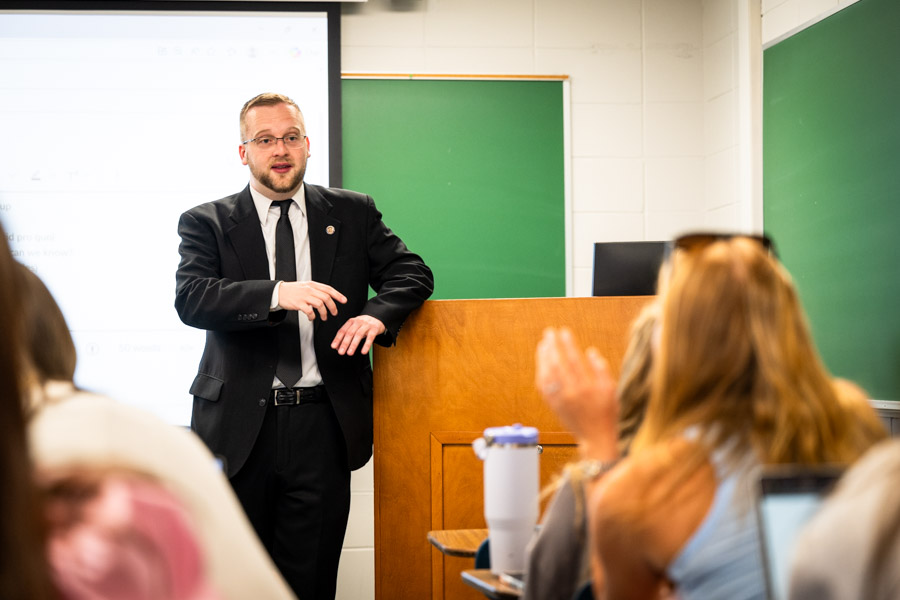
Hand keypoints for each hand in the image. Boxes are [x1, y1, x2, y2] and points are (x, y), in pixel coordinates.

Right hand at [278, 281, 346, 320]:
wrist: (278, 292)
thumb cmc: (292, 290)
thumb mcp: (305, 286)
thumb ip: (316, 290)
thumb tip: (327, 296)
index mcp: (312, 285)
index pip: (328, 289)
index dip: (338, 295)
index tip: (344, 300)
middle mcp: (309, 289)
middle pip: (326, 298)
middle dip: (333, 307)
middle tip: (334, 313)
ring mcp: (304, 296)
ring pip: (320, 304)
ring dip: (324, 313)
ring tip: (324, 317)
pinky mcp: (298, 303)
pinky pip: (309, 311)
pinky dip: (312, 316)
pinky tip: (312, 318)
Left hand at [331, 315, 385, 355]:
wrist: (376, 318)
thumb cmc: (362, 325)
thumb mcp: (353, 328)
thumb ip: (345, 337)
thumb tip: (337, 347)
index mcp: (351, 321)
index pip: (343, 330)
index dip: (337, 339)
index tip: (334, 346)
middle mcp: (358, 322)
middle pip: (350, 333)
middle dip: (344, 343)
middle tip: (341, 352)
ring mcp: (367, 325)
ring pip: (359, 335)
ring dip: (353, 345)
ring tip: (349, 353)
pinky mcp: (374, 329)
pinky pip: (370, 337)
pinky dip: (366, 345)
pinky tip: (363, 351)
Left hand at [535, 327, 619, 458]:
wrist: (595, 438)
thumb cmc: (606, 414)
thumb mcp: (611, 390)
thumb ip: (601, 370)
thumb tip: (590, 351)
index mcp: (586, 388)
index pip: (573, 360)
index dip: (567, 344)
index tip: (564, 331)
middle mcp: (570, 393)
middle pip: (556, 364)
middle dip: (552, 346)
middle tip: (549, 332)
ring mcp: (560, 400)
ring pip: (546, 374)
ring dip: (543, 357)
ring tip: (543, 344)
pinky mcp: (553, 406)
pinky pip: (542, 387)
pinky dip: (540, 372)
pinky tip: (541, 363)